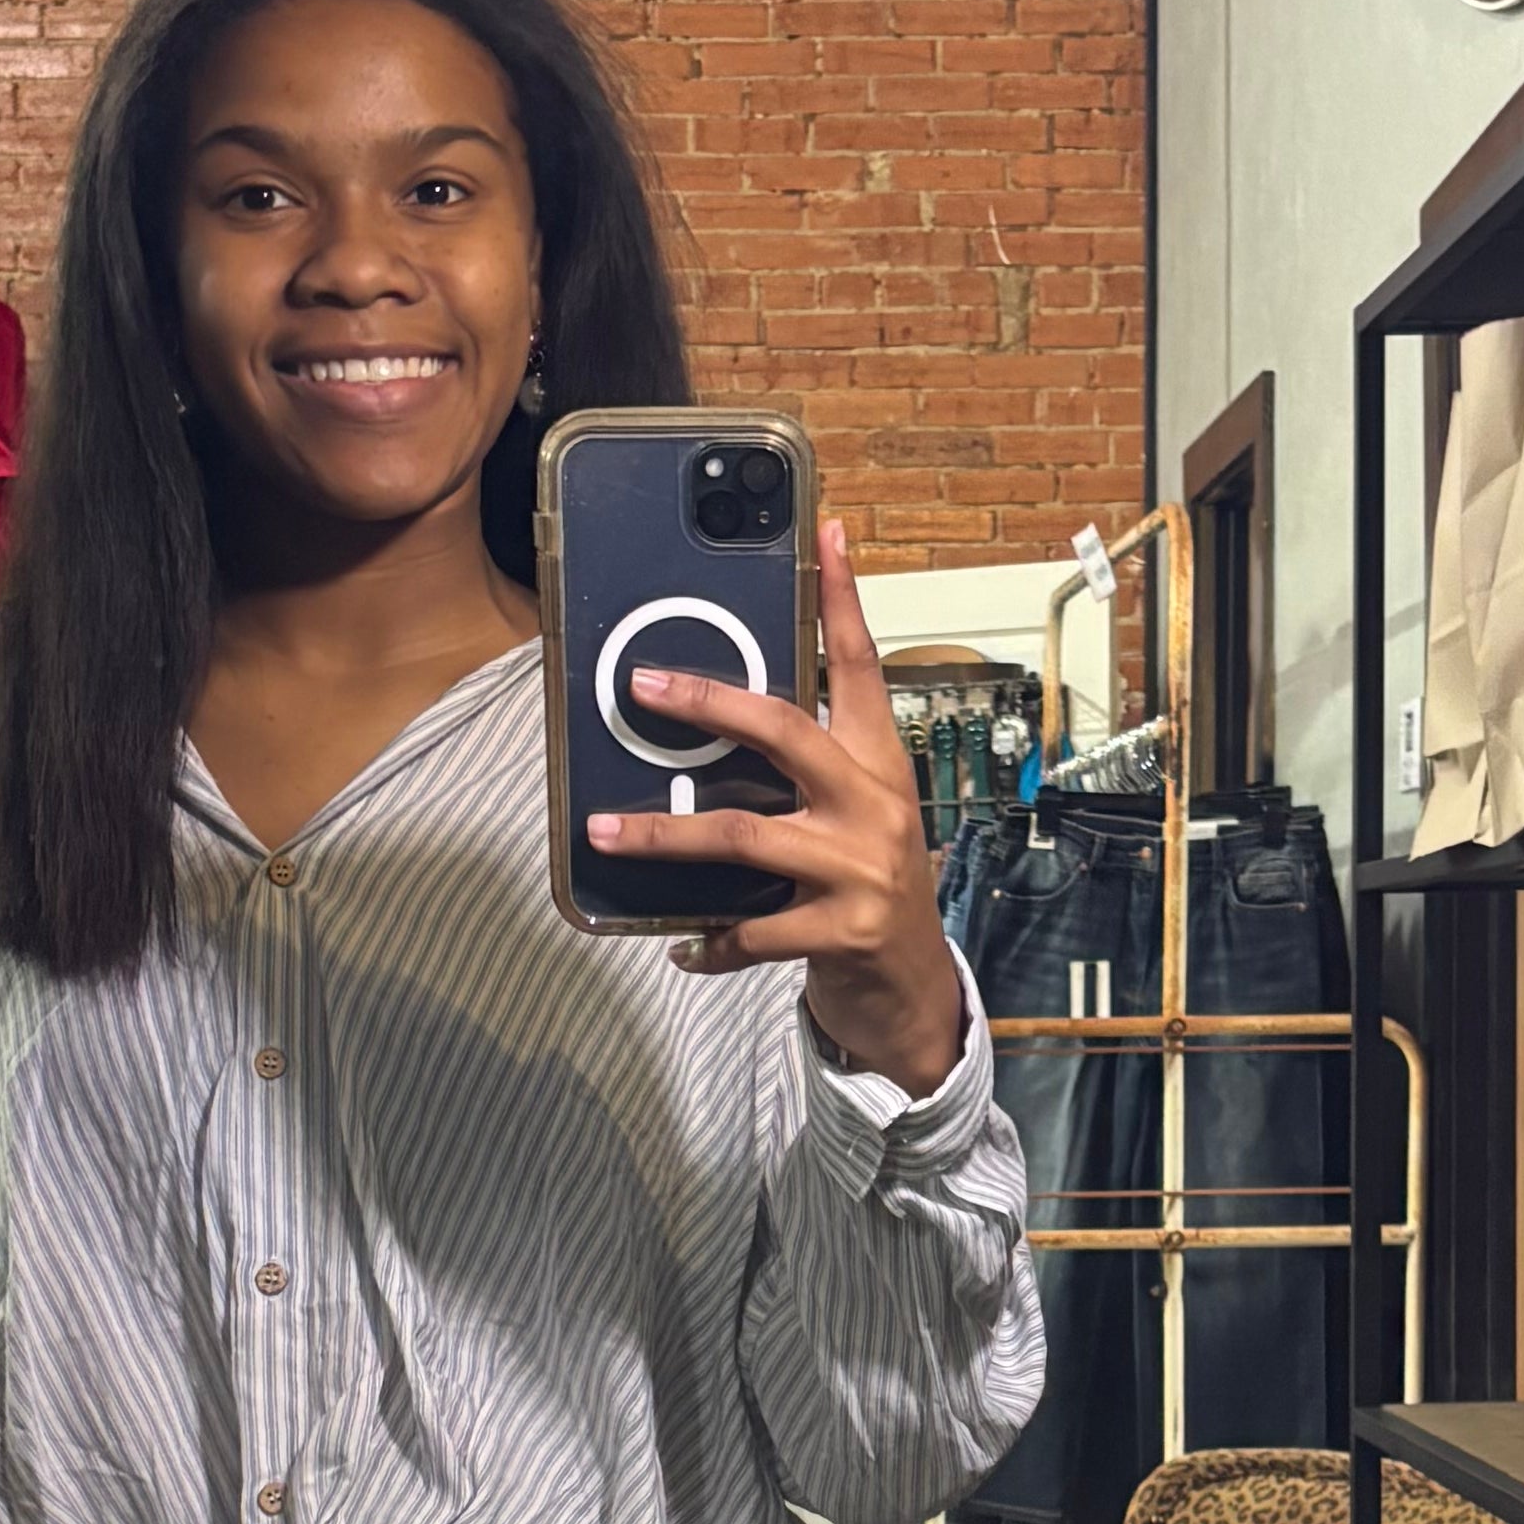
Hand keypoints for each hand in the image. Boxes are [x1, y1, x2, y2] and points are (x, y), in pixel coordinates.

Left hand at [587, 514, 963, 1092]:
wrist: (917, 989)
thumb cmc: (872, 889)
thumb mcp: (854, 816)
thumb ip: (805, 771)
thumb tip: (713, 727)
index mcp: (878, 763)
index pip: (862, 665)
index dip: (842, 598)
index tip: (823, 535)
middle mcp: (875, 805)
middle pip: (785, 731)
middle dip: (708, 703)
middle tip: (643, 687)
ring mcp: (861, 869)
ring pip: (744, 835)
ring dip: (664, 833)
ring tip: (606, 830)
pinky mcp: (843, 931)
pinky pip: (752, 931)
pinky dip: (707, 942)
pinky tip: (679, 946)